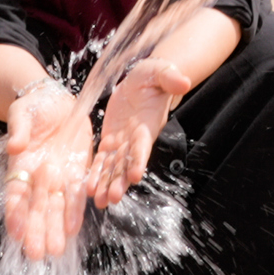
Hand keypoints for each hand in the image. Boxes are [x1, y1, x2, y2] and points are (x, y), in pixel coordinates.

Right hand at [3, 80, 91, 260]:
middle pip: (35, 209)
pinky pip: (76, 196)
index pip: (15, 194)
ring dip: (55, 229)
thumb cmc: (33, 107)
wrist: (57, 101)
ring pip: (55, 208)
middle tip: (36, 254)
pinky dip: (75, 212)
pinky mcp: (77, 172)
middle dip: (36, 231)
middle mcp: (37, 178)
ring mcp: (57, 178)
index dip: (15, 213)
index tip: (15, 232)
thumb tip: (15, 146)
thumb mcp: (23, 113)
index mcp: (19, 165)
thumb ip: (19, 130)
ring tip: (56, 250)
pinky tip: (73, 229)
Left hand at [88, 59, 191, 208]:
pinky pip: (102, 159)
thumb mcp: (160, 71)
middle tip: (112, 198)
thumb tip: (185, 81)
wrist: (143, 81)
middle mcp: (136, 138)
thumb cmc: (153, 76)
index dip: (138, 160)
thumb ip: (170, 78)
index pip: (142, 145)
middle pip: (127, 163)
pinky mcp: (110, 139)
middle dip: (119, 181)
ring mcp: (123, 141)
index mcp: (147, 125)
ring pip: (113, 166)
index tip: (134, 176)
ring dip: (106, 183)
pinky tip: (88, 188)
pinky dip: (96, 172)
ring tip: (99, 202)